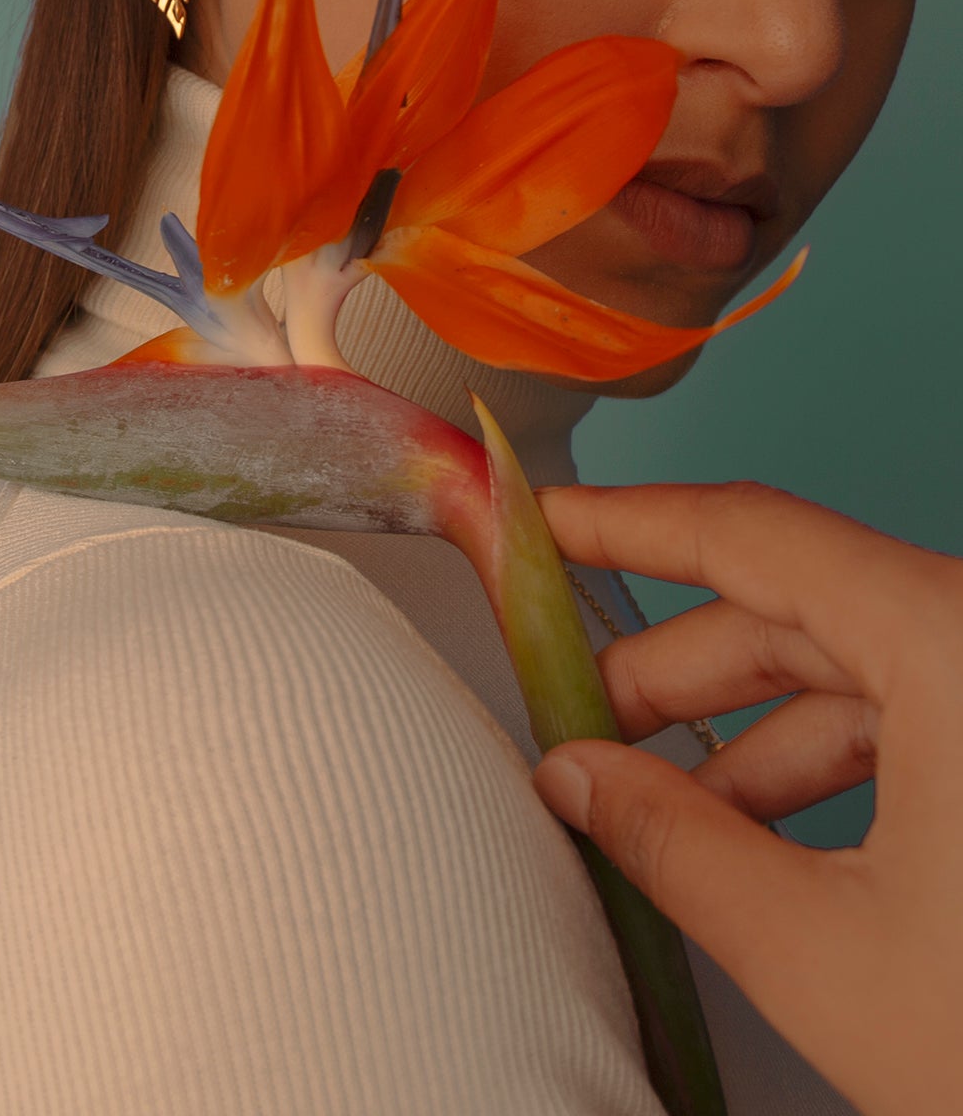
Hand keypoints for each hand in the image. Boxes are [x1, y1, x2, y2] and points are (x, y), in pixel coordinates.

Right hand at [530, 479, 962, 1115]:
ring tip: (655, 806)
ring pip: (848, 665)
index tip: (546, 517)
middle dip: (673, 670)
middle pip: (794, 605)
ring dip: (742, 732)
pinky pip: (906, 714)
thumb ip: (673, 843)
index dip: (630, 522)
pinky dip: (821, 764)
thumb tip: (579, 779)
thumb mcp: (819, 951)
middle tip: (577, 721)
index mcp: (952, 645)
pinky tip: (751, 834)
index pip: (752, 534)